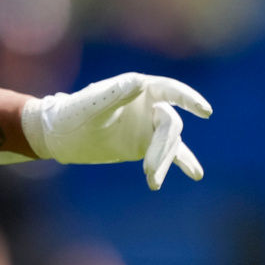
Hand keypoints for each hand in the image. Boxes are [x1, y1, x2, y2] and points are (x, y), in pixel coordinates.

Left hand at [21, 72, 211, 189]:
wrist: (59, 135)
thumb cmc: (71, 114)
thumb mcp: (90, 106)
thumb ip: (113, 94)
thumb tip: (139, 82)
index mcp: (136, 87)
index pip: (170, 90)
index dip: (189, 99)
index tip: (205, 112)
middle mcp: (147, 104)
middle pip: (170, 125)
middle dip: (162, 148)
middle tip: (148, 170)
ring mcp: (148, 125)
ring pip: (170, 143)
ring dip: (163, 162)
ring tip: (152, 182)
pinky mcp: (144, 143)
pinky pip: (169, 153)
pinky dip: (182, 162)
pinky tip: (195, 173)